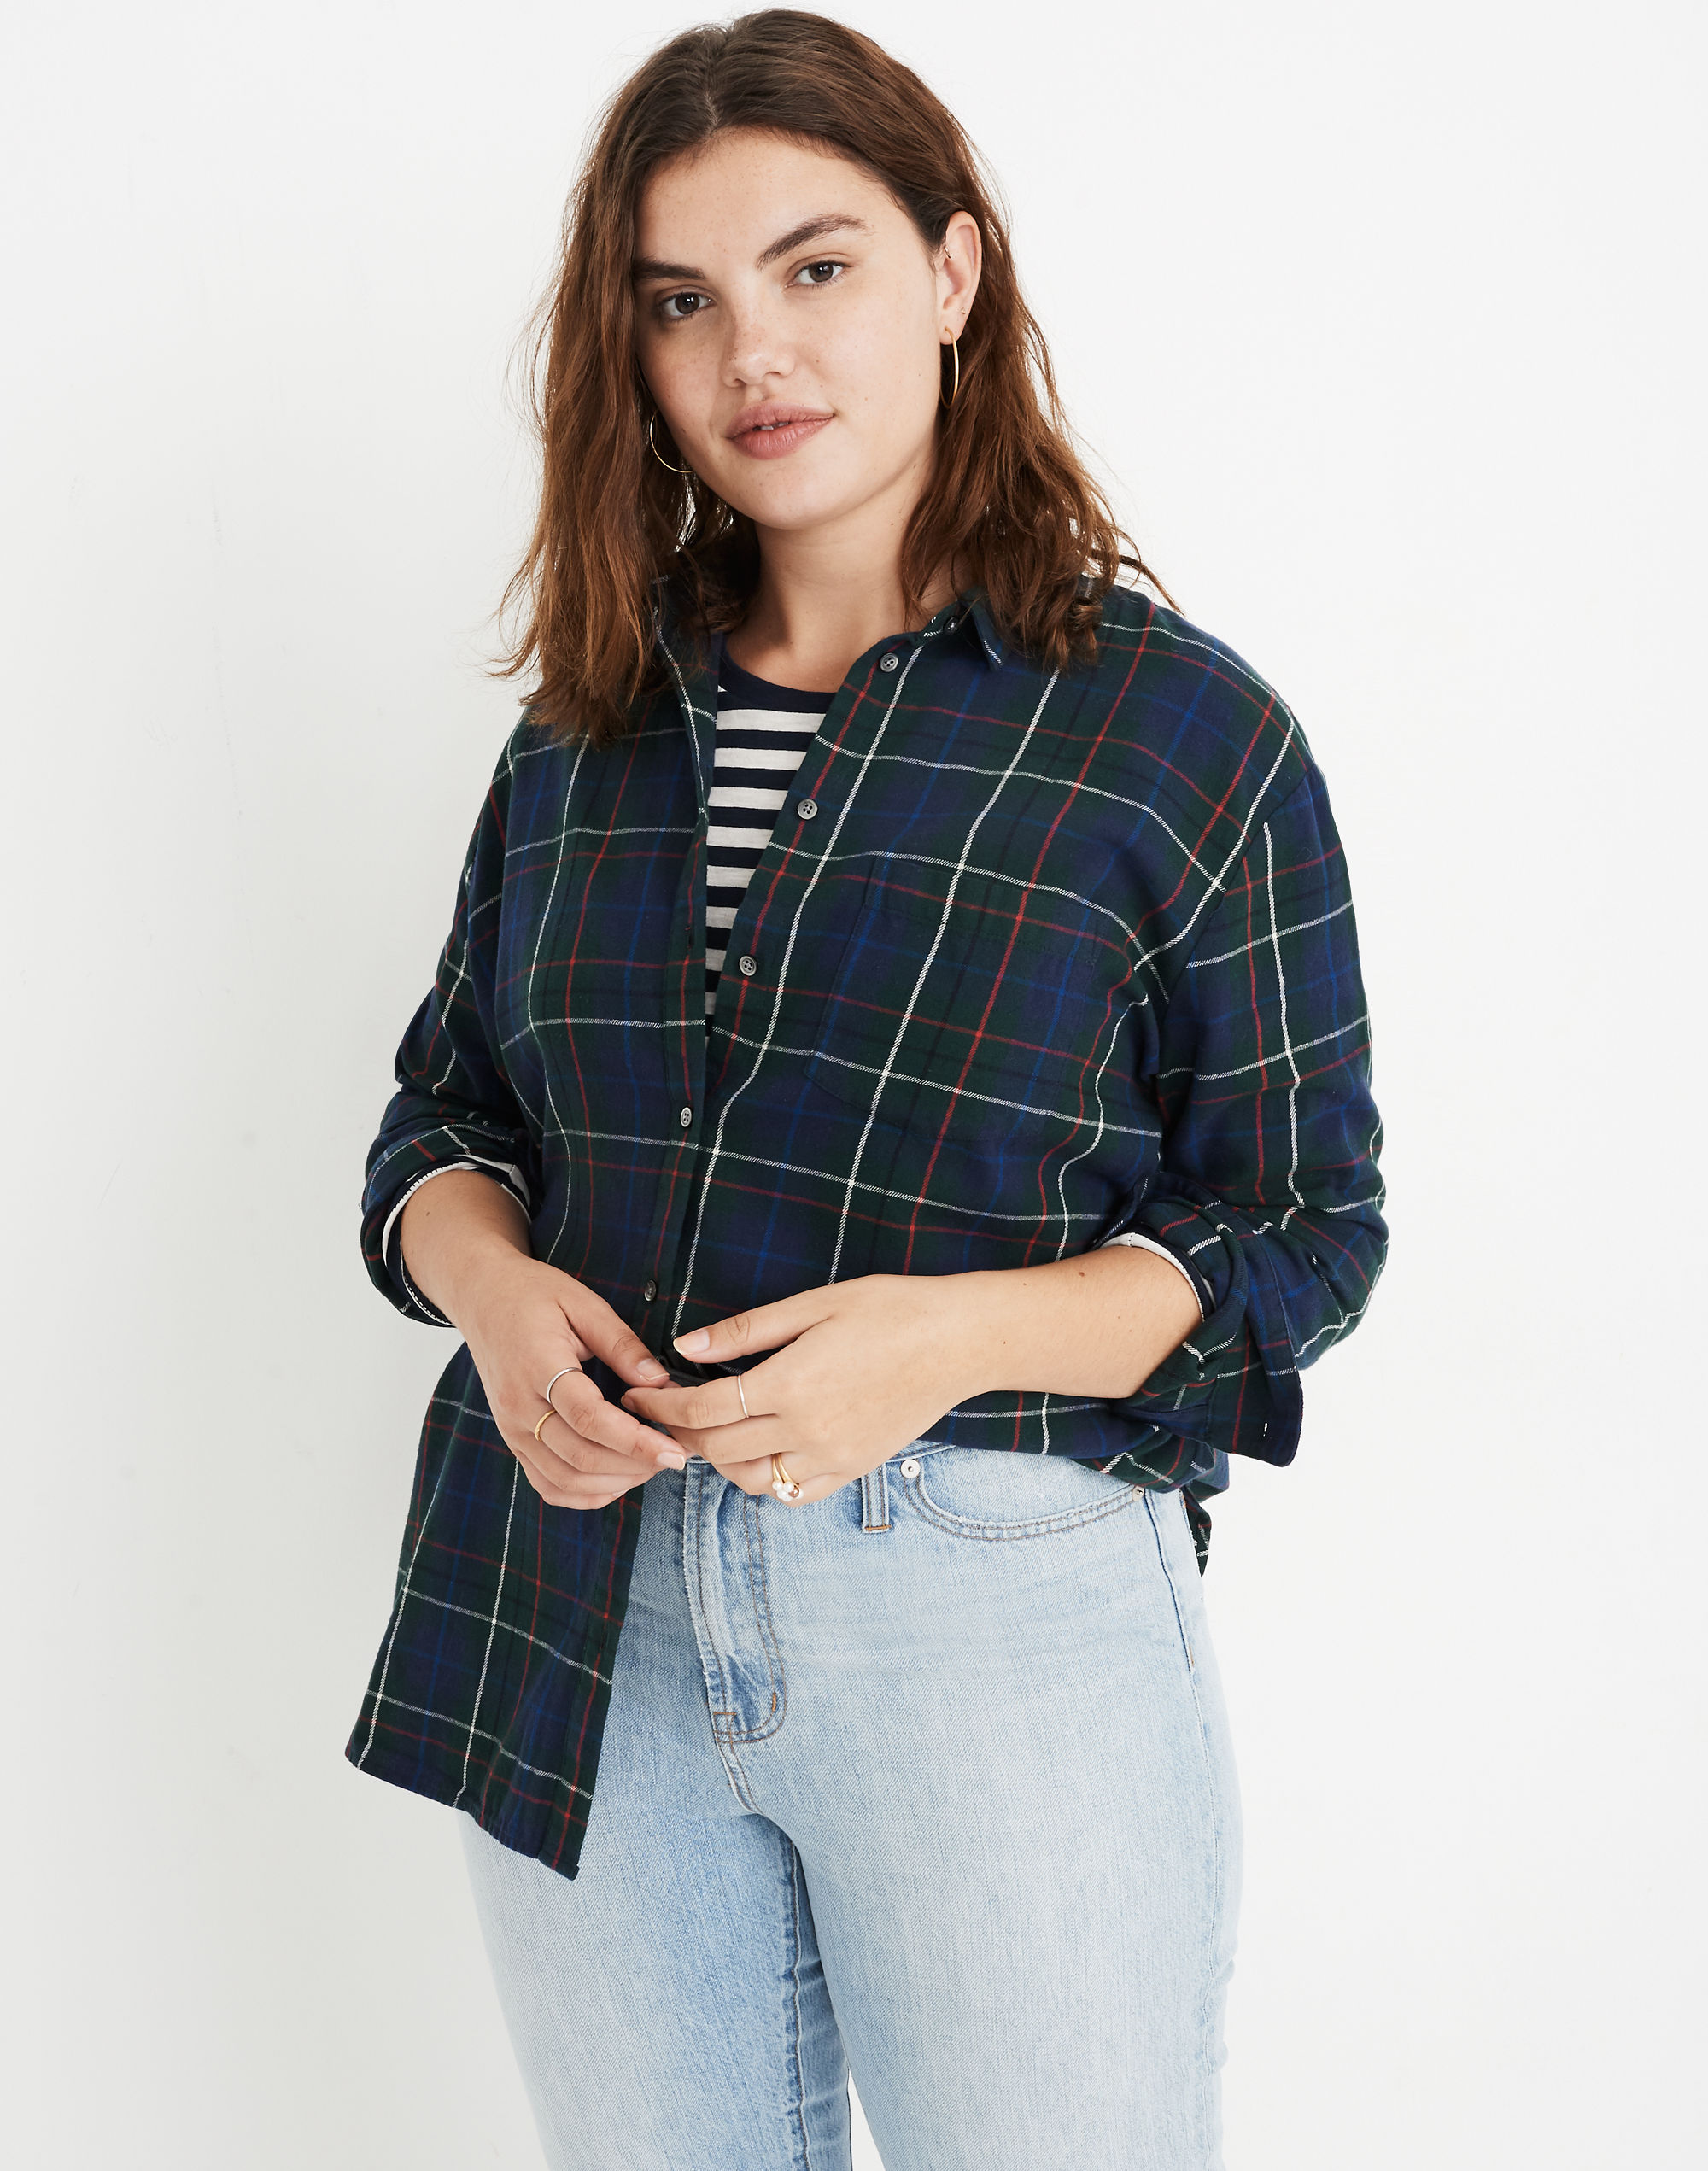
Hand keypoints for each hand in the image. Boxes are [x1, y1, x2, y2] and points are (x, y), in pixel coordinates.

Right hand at [462, 1253, 689, 1510]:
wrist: (482, 1297)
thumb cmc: (534, 1294)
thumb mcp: (584, 1304)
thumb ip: (622, 1344)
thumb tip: (660, 1383)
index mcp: (538, 1366)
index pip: (590, 1418)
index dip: (636, 1441)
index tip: (674, 1450)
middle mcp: (518, 1406)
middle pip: (580, 1456)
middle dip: (634, 1466)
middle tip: (674, 1457)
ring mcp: (511, 1428)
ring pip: (564, 1479)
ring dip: (614, 1483)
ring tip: (651, 1467)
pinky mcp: (512, 1440)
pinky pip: (546, 1484)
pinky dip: (584, 1494)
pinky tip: (616, 1481)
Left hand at [619, 1274, 983, 1502]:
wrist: (960, 1342)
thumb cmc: (890, 1309)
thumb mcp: (814, 1304)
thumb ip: (745, 1330)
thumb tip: (685, 1348)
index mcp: (789, 1384)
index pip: (701, 1410)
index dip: (659, 1405)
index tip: (636, 1394)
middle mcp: (806, 1430)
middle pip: (717, 1450)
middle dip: (677, 1433)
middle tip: (657, 1413)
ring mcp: (832, 1457)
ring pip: (751, 1481)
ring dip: (719, 1461)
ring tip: (707, 1432)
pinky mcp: (853, 1469)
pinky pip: (794, 1494)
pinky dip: (766, 1481)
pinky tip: (758, 1453)